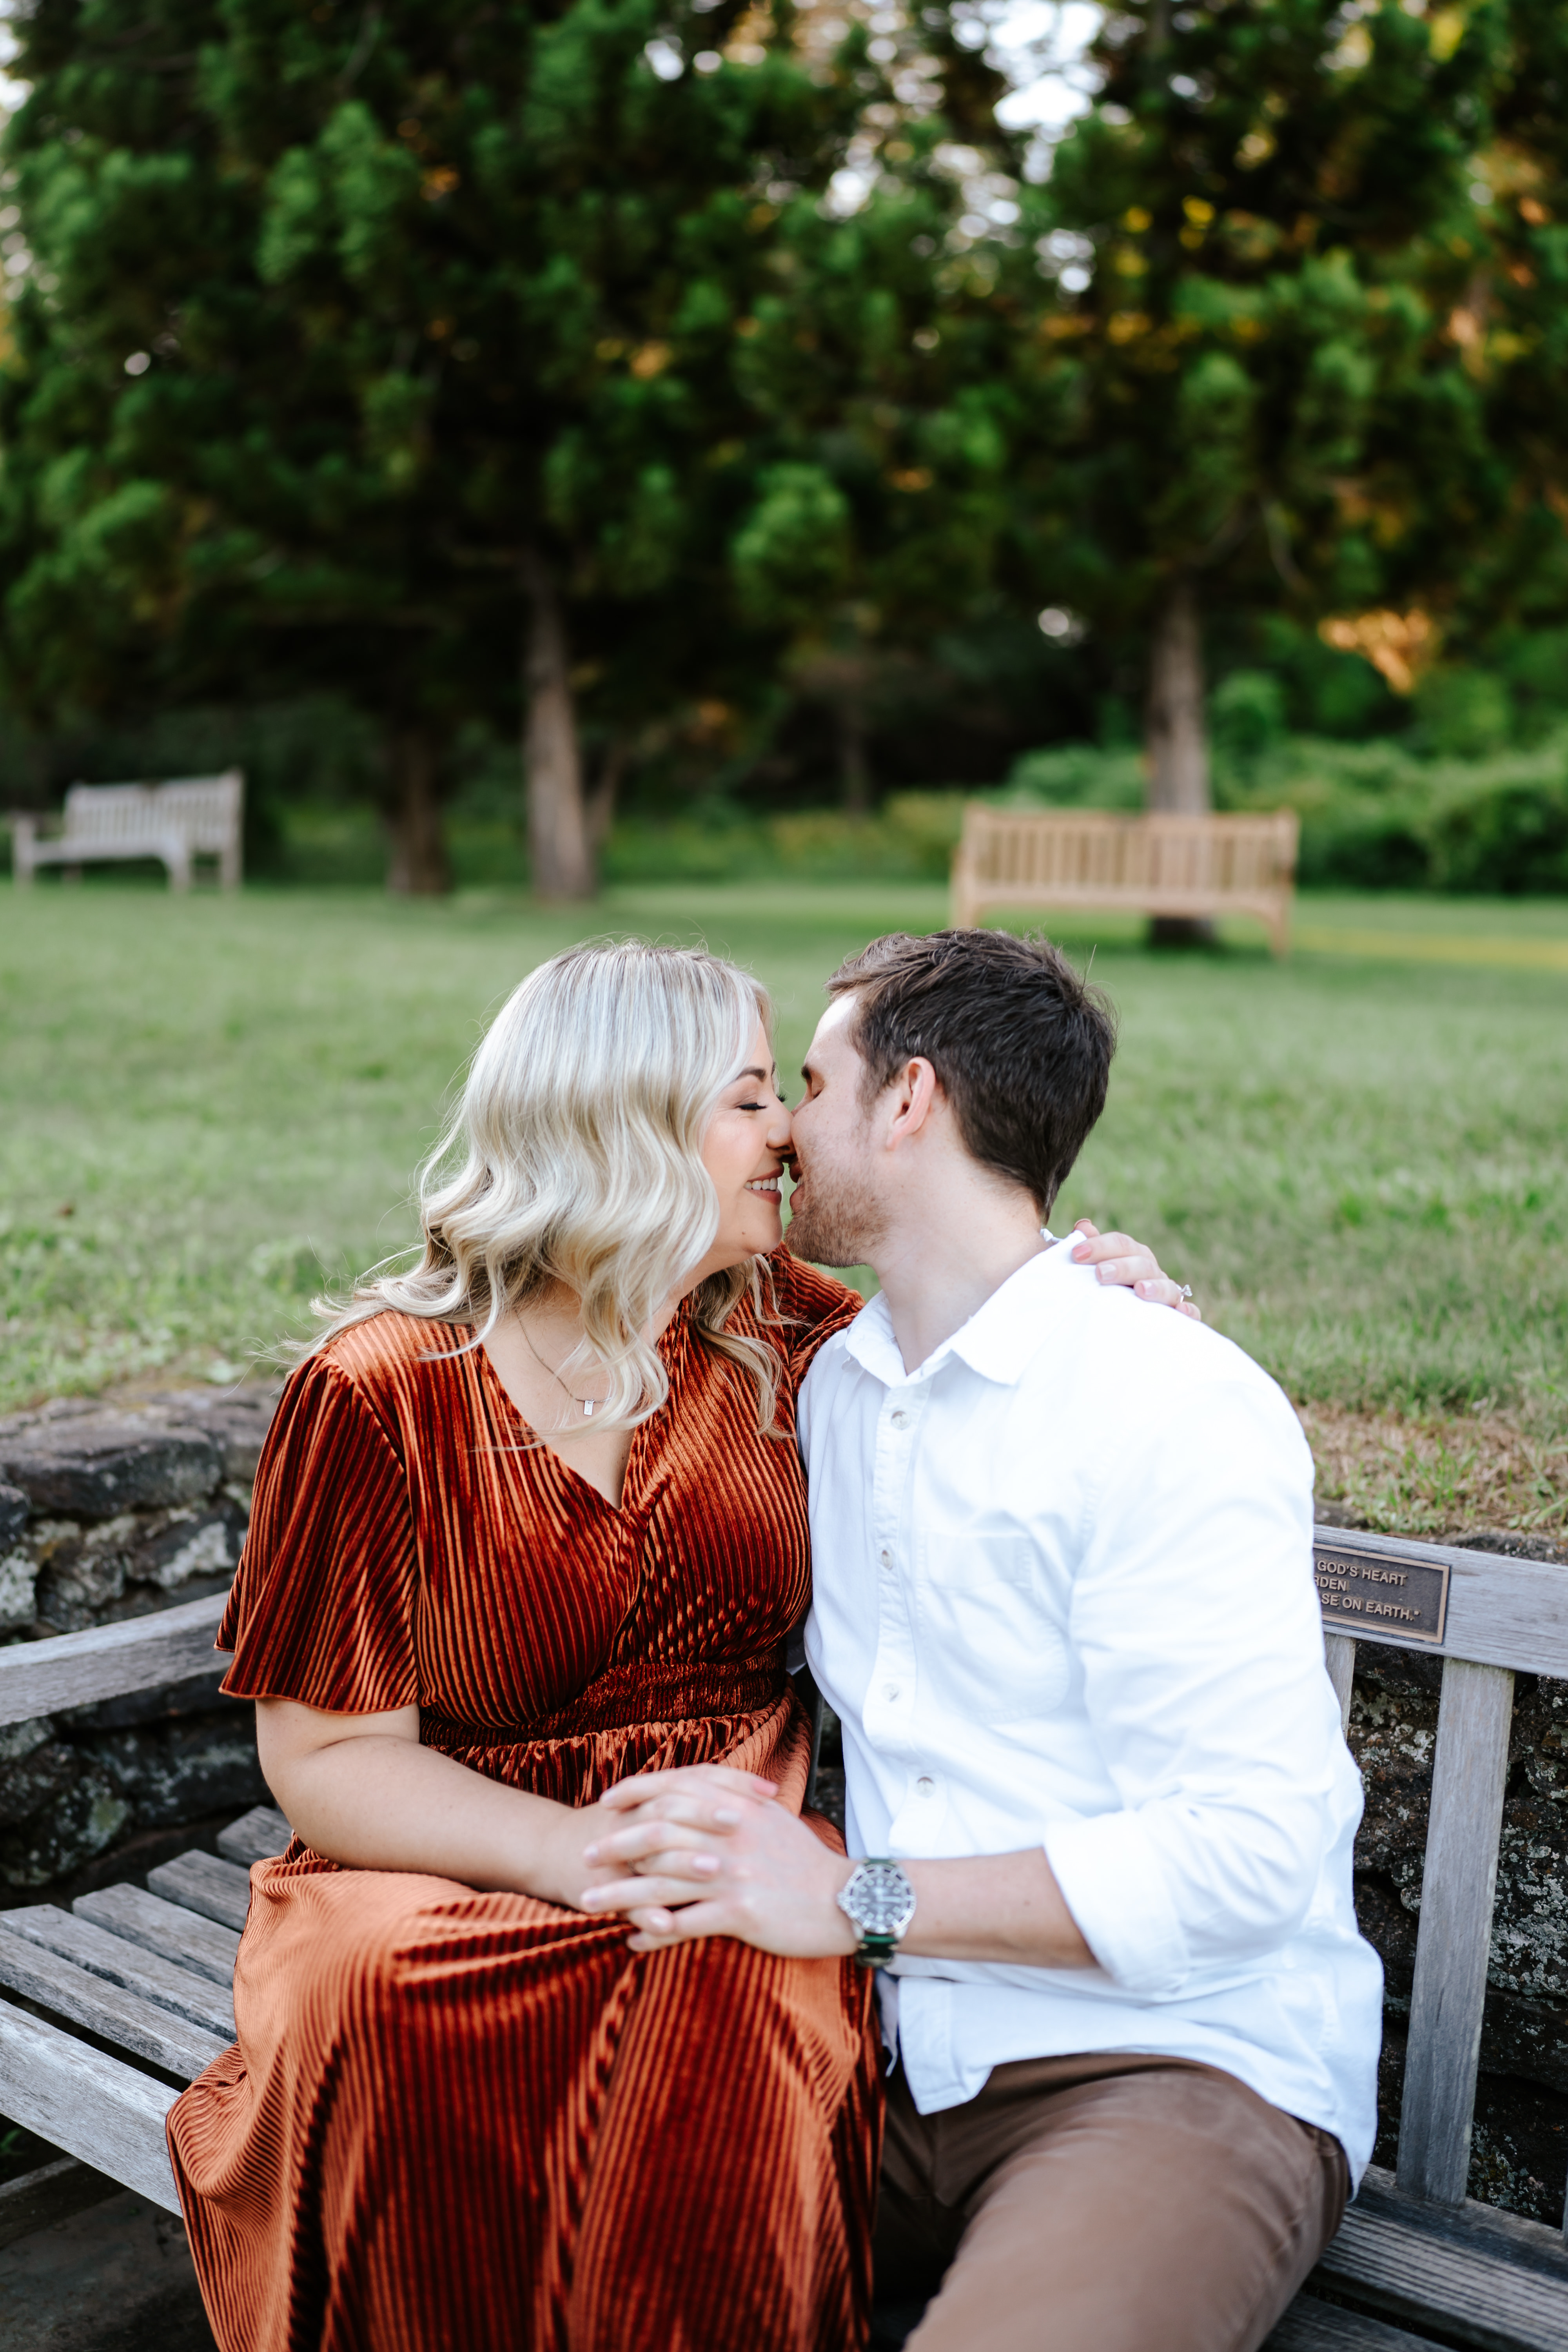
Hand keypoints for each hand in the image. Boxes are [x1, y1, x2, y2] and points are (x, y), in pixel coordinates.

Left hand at [581, 1766, 856, 1956]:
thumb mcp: (770, 1818)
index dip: (636, 1792)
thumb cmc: (804, 1861)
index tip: (607, 1802)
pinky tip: (632, 1942)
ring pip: (660, 1881)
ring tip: (587, 1906)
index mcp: (737, 1805)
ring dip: (619, 1895)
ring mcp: (732, 1873)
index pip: (675, 1787)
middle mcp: (730, 1834)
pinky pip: (684, 1924)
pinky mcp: (739, 1911)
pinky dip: (653, 1933)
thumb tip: (699, 1789)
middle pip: (657, 1832)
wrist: (844, 1900)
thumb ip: (735, 1799)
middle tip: (585, 1857)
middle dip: (615, 1845)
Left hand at [1070, 1218, 1199, 1319]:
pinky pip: (1190, 1314)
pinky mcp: (1177, 1317)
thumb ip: (1090, 1250)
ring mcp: (1167, 1294)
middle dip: (1122, 1267)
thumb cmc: (1102, 1291)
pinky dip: (1189, 1311)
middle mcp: (1152, 1273)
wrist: (1119, 1328)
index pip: (1121, 1244)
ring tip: (1140, 1290)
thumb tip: (1083, 1227)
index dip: (1100, 1246)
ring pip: (1167, 1286)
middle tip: (1100, 1274)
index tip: (1077, 1254)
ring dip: (1155, 1287)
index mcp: (1133, 1257)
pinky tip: (1182, 1312)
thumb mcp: (1092, 1271)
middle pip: (1143, 1263)